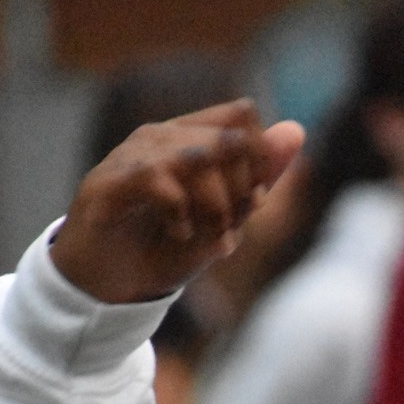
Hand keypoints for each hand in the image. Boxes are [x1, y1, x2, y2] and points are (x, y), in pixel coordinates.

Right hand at [51, 99, 303, 302]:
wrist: (110, 286)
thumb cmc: (165, 247)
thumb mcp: (226, 217)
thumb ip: (258, 177)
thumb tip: (295, 131)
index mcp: (190, 137)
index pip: (242, 117)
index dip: (259, 159)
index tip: (254, 202)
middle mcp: (161, 136)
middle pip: (228, 139)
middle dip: (242, 189)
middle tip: (231, 227)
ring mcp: (132, 155)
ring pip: (198, 156)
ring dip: (215, 205)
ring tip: (209, 236)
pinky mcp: (107, 182)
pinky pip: (157, 178)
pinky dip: (180, 212)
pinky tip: (178, 232)